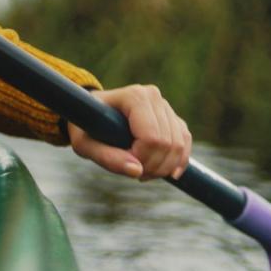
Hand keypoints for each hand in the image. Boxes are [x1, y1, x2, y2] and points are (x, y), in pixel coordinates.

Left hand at [67, 84, 191, 179]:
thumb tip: (137, 171)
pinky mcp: (173, 118)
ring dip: (164, 168)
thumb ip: (108, 158)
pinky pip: (185, 143)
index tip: (125, 162)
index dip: (142, 158)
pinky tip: (169, 173)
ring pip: (178, 145)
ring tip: (144, 172)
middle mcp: (154, 97)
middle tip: (135, 173)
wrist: (92, 115)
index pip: (151, 137)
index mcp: (135, 96)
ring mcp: (166, 106)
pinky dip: (179, 162)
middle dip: (153, 166)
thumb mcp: (85, 145)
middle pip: (167, 143)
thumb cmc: (85, 128)